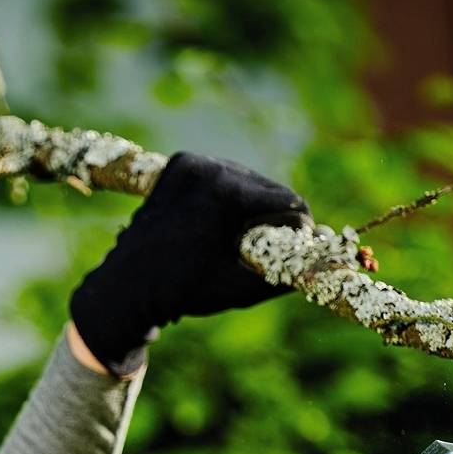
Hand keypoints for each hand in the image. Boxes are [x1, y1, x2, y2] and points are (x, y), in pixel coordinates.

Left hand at [68, 151, 313, 377]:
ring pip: (245, 179)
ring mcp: (190, 162)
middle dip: (276, 216)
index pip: (286, 201)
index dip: (300, 226)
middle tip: (277, 243)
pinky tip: (223, 221)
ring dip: (254, 204)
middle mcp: (208, 167)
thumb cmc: (184, 291)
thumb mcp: (241, 286)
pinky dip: (228, 195)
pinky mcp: (178, 164)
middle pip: (267, 187)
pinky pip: (220, 175)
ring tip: (248, 236)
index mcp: (225, 193)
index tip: (302, 245)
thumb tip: (325, 263)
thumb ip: (286, 273)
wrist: (127, 287)